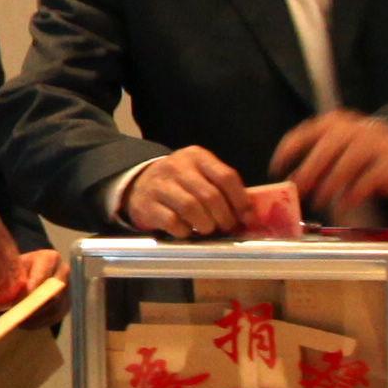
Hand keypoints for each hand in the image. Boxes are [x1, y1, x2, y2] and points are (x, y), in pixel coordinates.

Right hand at [117, 145, 260, 237]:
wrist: (139, 184)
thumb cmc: (179, 183)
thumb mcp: (200, 175)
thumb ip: (222, 188)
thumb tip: (249, 214)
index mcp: (196, 156)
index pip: (226, 176)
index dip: (240, 200)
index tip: (246, 216)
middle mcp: (177, 166)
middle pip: (210, 195)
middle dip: (223, 216)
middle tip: (226, 227)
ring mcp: (160, 185)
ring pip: (191, 207)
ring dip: (205, 224)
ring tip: (208, 229)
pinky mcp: (147, 204)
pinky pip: (172, 221)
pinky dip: (184, 230)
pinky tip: (187, 231)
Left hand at [268, 109, 387, 214]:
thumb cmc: (358, 150)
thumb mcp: (336, 148)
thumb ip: (316, 161)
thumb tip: (293, 183)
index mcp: (332, 123)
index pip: (304, 133)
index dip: (287, 151)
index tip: (276, 170)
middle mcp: (352, 129)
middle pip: (326, 149)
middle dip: (309, 172)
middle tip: (299, 191)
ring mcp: (373, 143)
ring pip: (346, 165)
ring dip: (329, 187)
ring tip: (319, 202)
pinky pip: (367, 179)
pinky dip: (353, 194)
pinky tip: (344, 204)